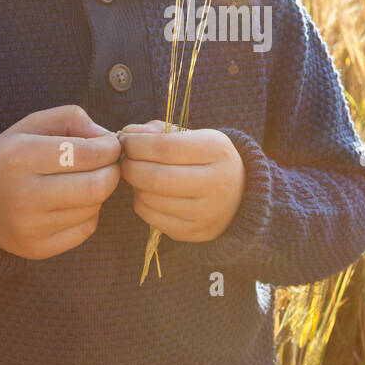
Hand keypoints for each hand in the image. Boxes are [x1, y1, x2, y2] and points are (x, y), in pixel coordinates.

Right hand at [0, 105, 120, 259]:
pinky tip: (71, 204)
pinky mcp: (37, 249)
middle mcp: (23, 195)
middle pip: (97, 186)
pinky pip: (85, 230)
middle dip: (112, 172)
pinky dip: (88, 214)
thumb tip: (105, 138)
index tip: (108, 146)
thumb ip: (71, 118)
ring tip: (81, 182)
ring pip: (94, 208)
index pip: (89, 154)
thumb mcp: (31, 125)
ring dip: (98, 193)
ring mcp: (29, 227)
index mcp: (21, 156)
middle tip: (107, 165)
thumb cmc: (10, 157)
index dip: (110, 148)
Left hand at [117, 120, 244, 242]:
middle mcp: (217, 183)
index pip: (166, 148)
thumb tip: (126, 133)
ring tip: (138, 175)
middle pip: (157, 177)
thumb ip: (157, 132)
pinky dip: (141, 203)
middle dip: (131, 167)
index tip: (125, 141)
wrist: (239, 194)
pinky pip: (152, 218)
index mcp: (217, 150)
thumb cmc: (206, 159)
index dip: (137, 145)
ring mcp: (207, 212)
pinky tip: (147, 193)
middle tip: (125, 161)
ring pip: (151, 199)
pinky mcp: (194, 232)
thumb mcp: (191, 136)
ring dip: (134, 185)